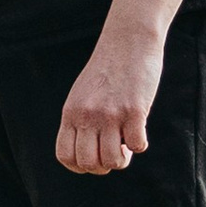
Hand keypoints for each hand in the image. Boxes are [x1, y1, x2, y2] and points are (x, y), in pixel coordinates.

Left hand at [56, 19, 162, 174]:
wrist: (128, 40)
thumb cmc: (108, 68)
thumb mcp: (83, 94)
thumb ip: (81, 120)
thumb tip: (91, 152)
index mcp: (71, 113)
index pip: (65, 156)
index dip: (80, 165)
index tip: (94, 155)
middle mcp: (87, 116)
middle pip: (88, 164)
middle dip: (103, 166)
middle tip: (114, 151)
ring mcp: (110, 114)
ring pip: (112, 160)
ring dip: (122, 159)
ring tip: (127, 143)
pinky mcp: (134, 111)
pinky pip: (137, 146)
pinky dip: (140, 145)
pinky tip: (140, 131)